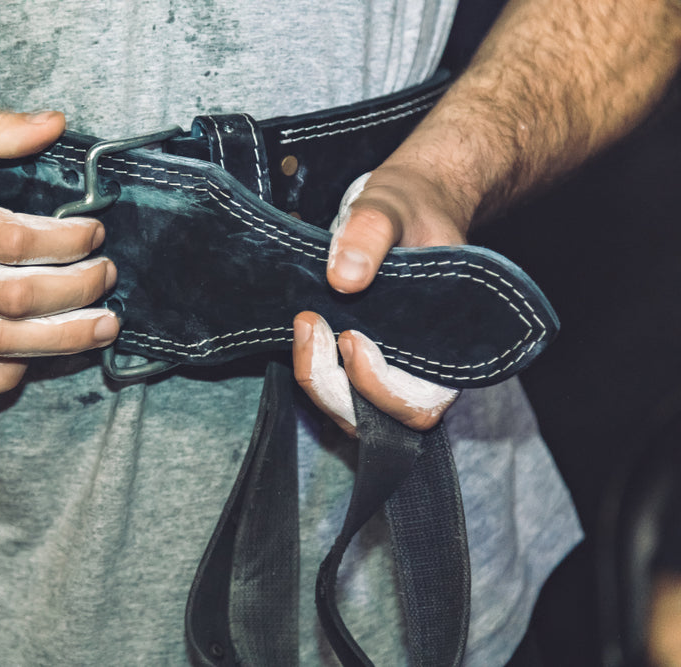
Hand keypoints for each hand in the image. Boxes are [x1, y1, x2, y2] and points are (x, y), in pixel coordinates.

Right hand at [0, 110, 117, 402]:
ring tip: (104, 326)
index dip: (66, 242)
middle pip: (15, 298)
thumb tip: (55, 124)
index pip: (13, 241)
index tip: (93, 232)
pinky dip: (2, 379)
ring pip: (0, 342)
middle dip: (77, 290)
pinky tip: (32, 359)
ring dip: (63, 339)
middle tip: (107, 276)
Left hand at [293, 166, 466, 433]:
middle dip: (333, 384)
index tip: (352, 337)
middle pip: (374, 419)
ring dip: (316, 377)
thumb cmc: (411, 207)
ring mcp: (385, 369)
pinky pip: (331, 386)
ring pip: (347, 410)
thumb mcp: (392, 205)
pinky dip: (311, 365)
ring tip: (307, 322)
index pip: (421, 406)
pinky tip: (305, 327)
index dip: (380, 387)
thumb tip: (343, 277)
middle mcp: (419, 370)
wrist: (405, 203)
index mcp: (450, 349)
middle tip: (312, 325)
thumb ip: (370, 232)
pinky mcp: (353, 361)